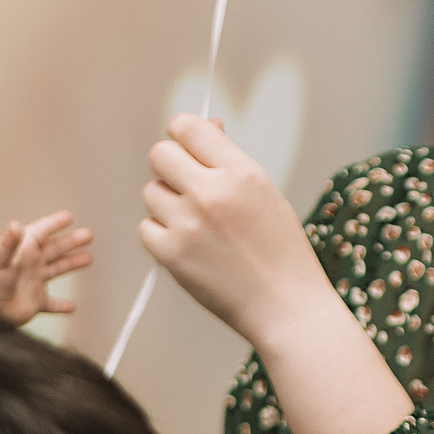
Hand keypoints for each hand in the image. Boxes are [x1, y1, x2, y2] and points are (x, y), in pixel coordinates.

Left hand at [0, 210, 92, 325]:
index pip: (40, 233)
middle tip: (88, 234)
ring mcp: (33, 283)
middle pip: (54, 249)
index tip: (68, 217)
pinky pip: (51, 304)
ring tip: (88, 258)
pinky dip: (60, 305)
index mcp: (21, 251)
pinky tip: (71, 306)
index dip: (54, 224)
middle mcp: (30, 264)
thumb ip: (7, 244)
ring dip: (72, 263)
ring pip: (56, 269)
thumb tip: (16, 225)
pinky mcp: (35, 302)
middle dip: (70, 241)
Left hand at [137, 114, 337, 345]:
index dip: (183, 135)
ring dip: (167, 205)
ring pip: (151, 192)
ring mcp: (188, 224)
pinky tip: (189, 247)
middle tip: (190, 189)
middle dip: (171, 167)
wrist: (286, 307)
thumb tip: (206, 126)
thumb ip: (230, 161)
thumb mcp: (266, 193)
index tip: (188, 150)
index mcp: (241, 172)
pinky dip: (162, 235)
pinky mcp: (171, 254)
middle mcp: (212, 193)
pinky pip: (146, 228)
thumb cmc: (280, 251)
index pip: (187, 126)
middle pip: (159, 154)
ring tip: (198, 226)